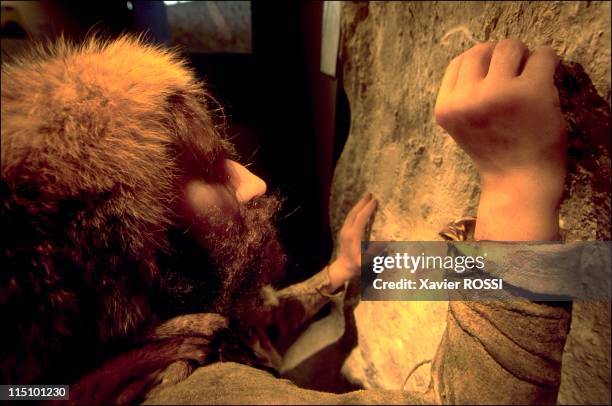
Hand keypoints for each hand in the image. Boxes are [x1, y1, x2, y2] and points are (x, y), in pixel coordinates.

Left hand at [327, 193, 377, 291]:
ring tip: (365, 198)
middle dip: (362, 203)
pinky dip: (356, 211)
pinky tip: (360, 209)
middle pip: (354, 212)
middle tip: (370, 194)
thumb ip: (377, 251)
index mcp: (353, 235)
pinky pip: (350, 218)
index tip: (375, 200)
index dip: (368, 208)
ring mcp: (344, 231)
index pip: (361, 218)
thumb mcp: (367, 261)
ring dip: (358, 205)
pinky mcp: (344, 232)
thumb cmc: (357, 266)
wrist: (343, 268)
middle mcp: (347, 230)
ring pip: (351, 214)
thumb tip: (389, 240)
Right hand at [434, 39, 566, 239]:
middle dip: (501, 59)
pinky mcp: (531, 91)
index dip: (480, 66)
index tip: (495, 80)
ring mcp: (498, 94)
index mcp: (446, 108)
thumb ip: (462, 94)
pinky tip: (546, 84)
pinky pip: (543, 55)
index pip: (459, 63)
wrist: (519, 183)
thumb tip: (482, 53)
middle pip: (482, 49)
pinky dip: (547, 62)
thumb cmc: (495, 152)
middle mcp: (467, 99)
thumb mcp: (462, 124)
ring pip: (510, 46)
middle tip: (514, 80)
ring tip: (529, 81)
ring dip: (524, 58)